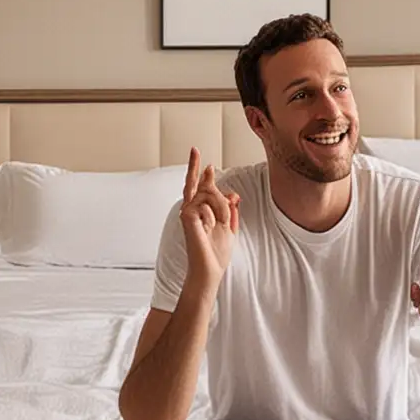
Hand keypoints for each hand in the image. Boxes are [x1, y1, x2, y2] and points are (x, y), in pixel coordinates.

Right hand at [180, 147, 238, 287]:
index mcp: (200, 210)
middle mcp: (191, 208)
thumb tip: (232, 193)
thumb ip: (230, 209)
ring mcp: (187, 212)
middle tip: (198, 155)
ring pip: (210, 193)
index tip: (195, 150)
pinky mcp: (186, 217)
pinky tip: (208, 228)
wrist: (209, 270)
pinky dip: (214, 217)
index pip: (197, 185)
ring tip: (220, 225)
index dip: (196, 167)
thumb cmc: (217, 252)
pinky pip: (207, 205)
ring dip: (222, 209)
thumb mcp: (230, 227)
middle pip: (195, 181)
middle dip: (198, 168)